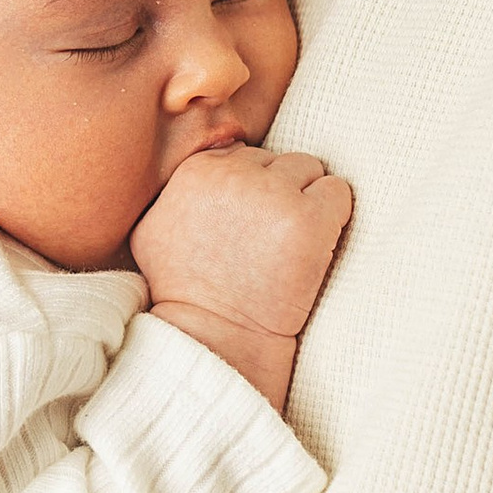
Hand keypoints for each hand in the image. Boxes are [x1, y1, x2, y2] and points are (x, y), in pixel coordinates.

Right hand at [131, 144, 352, 409]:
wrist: (218, 335)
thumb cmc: (184, 290)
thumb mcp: (153, 228)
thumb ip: (177, 189)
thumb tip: (207, 163)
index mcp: (198, 170)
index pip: (246, 157)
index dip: (252, 192)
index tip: (250, 226)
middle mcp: (235, 174)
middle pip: (280, 161)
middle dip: (280, 193)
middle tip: (271, 238)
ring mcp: (275, 195)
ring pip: (311, 170)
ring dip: (308, 200)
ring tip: (292, 243)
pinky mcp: (310, 220)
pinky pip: (339, 192)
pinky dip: (334, 216)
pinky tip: (315, 246)